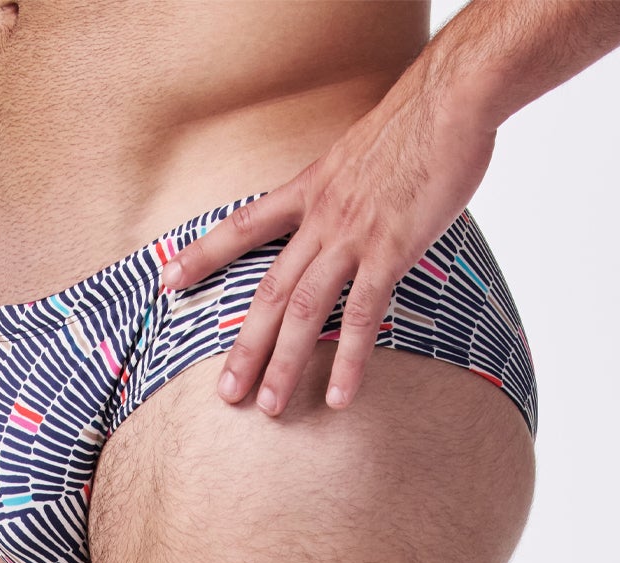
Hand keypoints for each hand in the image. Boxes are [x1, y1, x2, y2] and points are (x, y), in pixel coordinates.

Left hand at [161, 60, 496, 416]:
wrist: (452, 98)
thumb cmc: (418, 122)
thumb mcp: (361, 151)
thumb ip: (345, 187)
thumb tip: (348, 205)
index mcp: (310, 188)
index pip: (244, 225)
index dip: (203, 254)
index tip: (167, 280)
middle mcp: (322, 217)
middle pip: (269, 290)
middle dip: (245, 346)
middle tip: (226, 394)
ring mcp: (353, 235)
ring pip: (304, 309)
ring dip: (285, 363)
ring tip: (270, 407)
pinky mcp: (390, 250)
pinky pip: (363, 315)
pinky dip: (350, 360)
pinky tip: (342, 397)